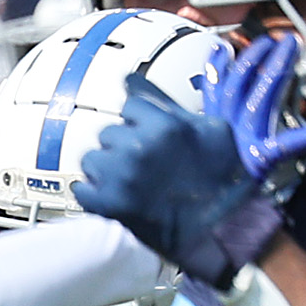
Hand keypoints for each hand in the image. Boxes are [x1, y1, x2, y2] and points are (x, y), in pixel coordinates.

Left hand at [73, 39, 305, 289]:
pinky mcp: (111, 206)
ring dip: (105, 169)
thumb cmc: (223, 176)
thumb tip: (135, 79)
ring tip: (127, 180)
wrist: (223, 226)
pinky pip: (82, 190)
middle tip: (141, 162)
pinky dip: (93, 194)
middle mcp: (139, 148)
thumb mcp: (210, 128)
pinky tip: (111, 196)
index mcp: (165, 125)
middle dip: (121, 145)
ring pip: (92, 160)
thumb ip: (169, 103)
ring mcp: (122, 178)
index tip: (147, 135)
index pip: (129, 106)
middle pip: (108, 133)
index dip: (138, 121)